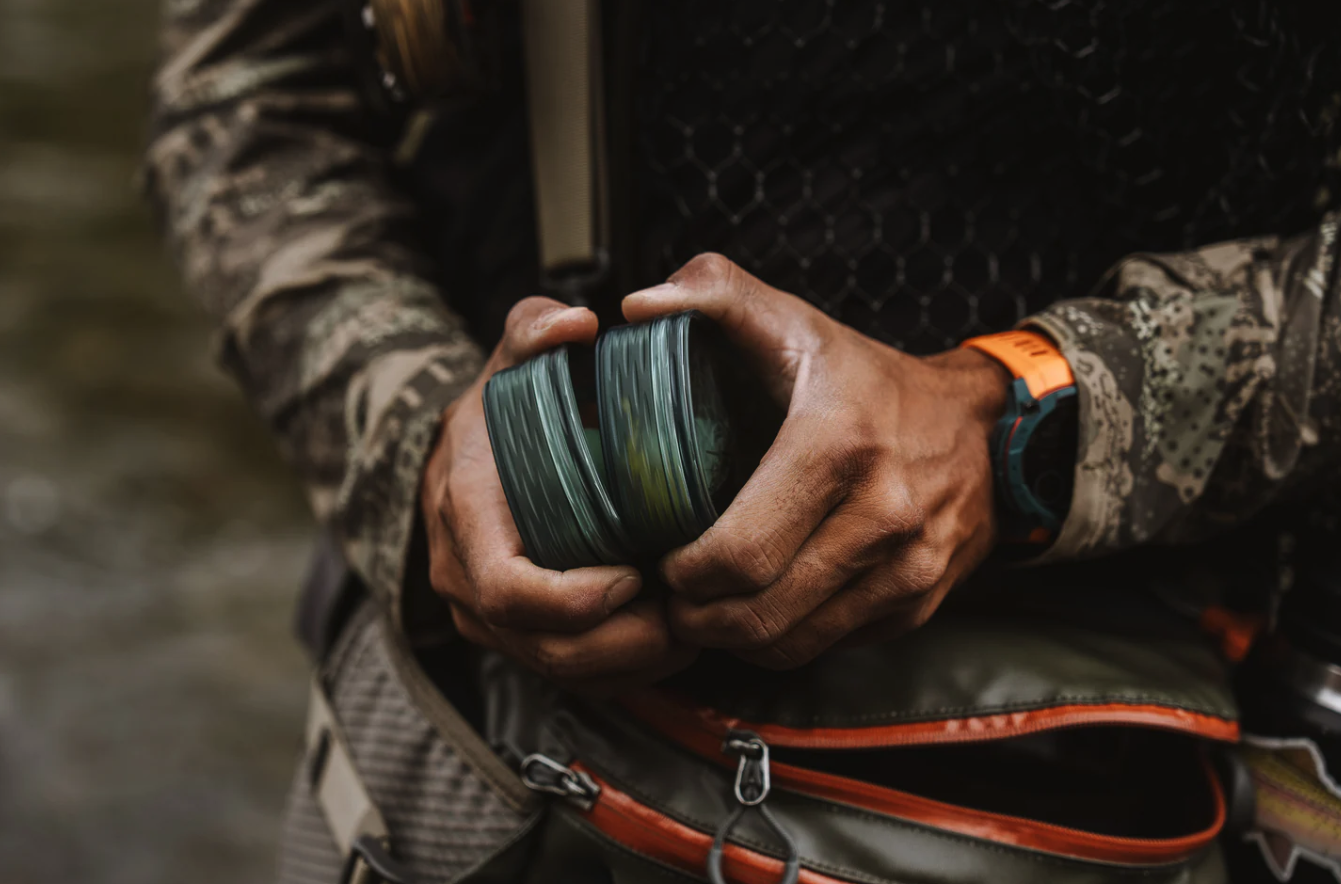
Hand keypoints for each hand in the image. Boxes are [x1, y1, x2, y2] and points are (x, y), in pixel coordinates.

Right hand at [421, 297, 697, 693]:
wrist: (467, 450)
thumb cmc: (502, 405)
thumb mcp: (514, 355)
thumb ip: (536, 328)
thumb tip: (577, 323)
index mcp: (462, 513)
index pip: (507, 588)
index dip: (575, 600)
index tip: (638, 575)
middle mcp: (463, 575)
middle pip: (539, 644)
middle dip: (618, 644)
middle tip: (686, 620)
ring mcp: (483, 614)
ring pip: (557, 669)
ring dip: (629, 663)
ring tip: (691, 633)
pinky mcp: (511, 635)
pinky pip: (566, 673)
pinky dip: (620, 669)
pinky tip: (670, 644)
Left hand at [622, 254, 1009, 669]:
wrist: (984, 425)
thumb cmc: (868, 378)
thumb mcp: (796, 320)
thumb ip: (714, 293)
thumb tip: (638, 304)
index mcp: (838, 445)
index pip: (739, 553)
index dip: (682, 573)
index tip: (661, 558)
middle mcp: (884, 514)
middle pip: (758, 612)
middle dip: (696, 616)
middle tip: (671, 595)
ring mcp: (908, 568)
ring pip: (791, 642)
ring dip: (733, 638)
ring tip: (705, 607)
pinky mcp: (919, 603)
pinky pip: (831, 645)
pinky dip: (784, 638)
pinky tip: (761, 606)